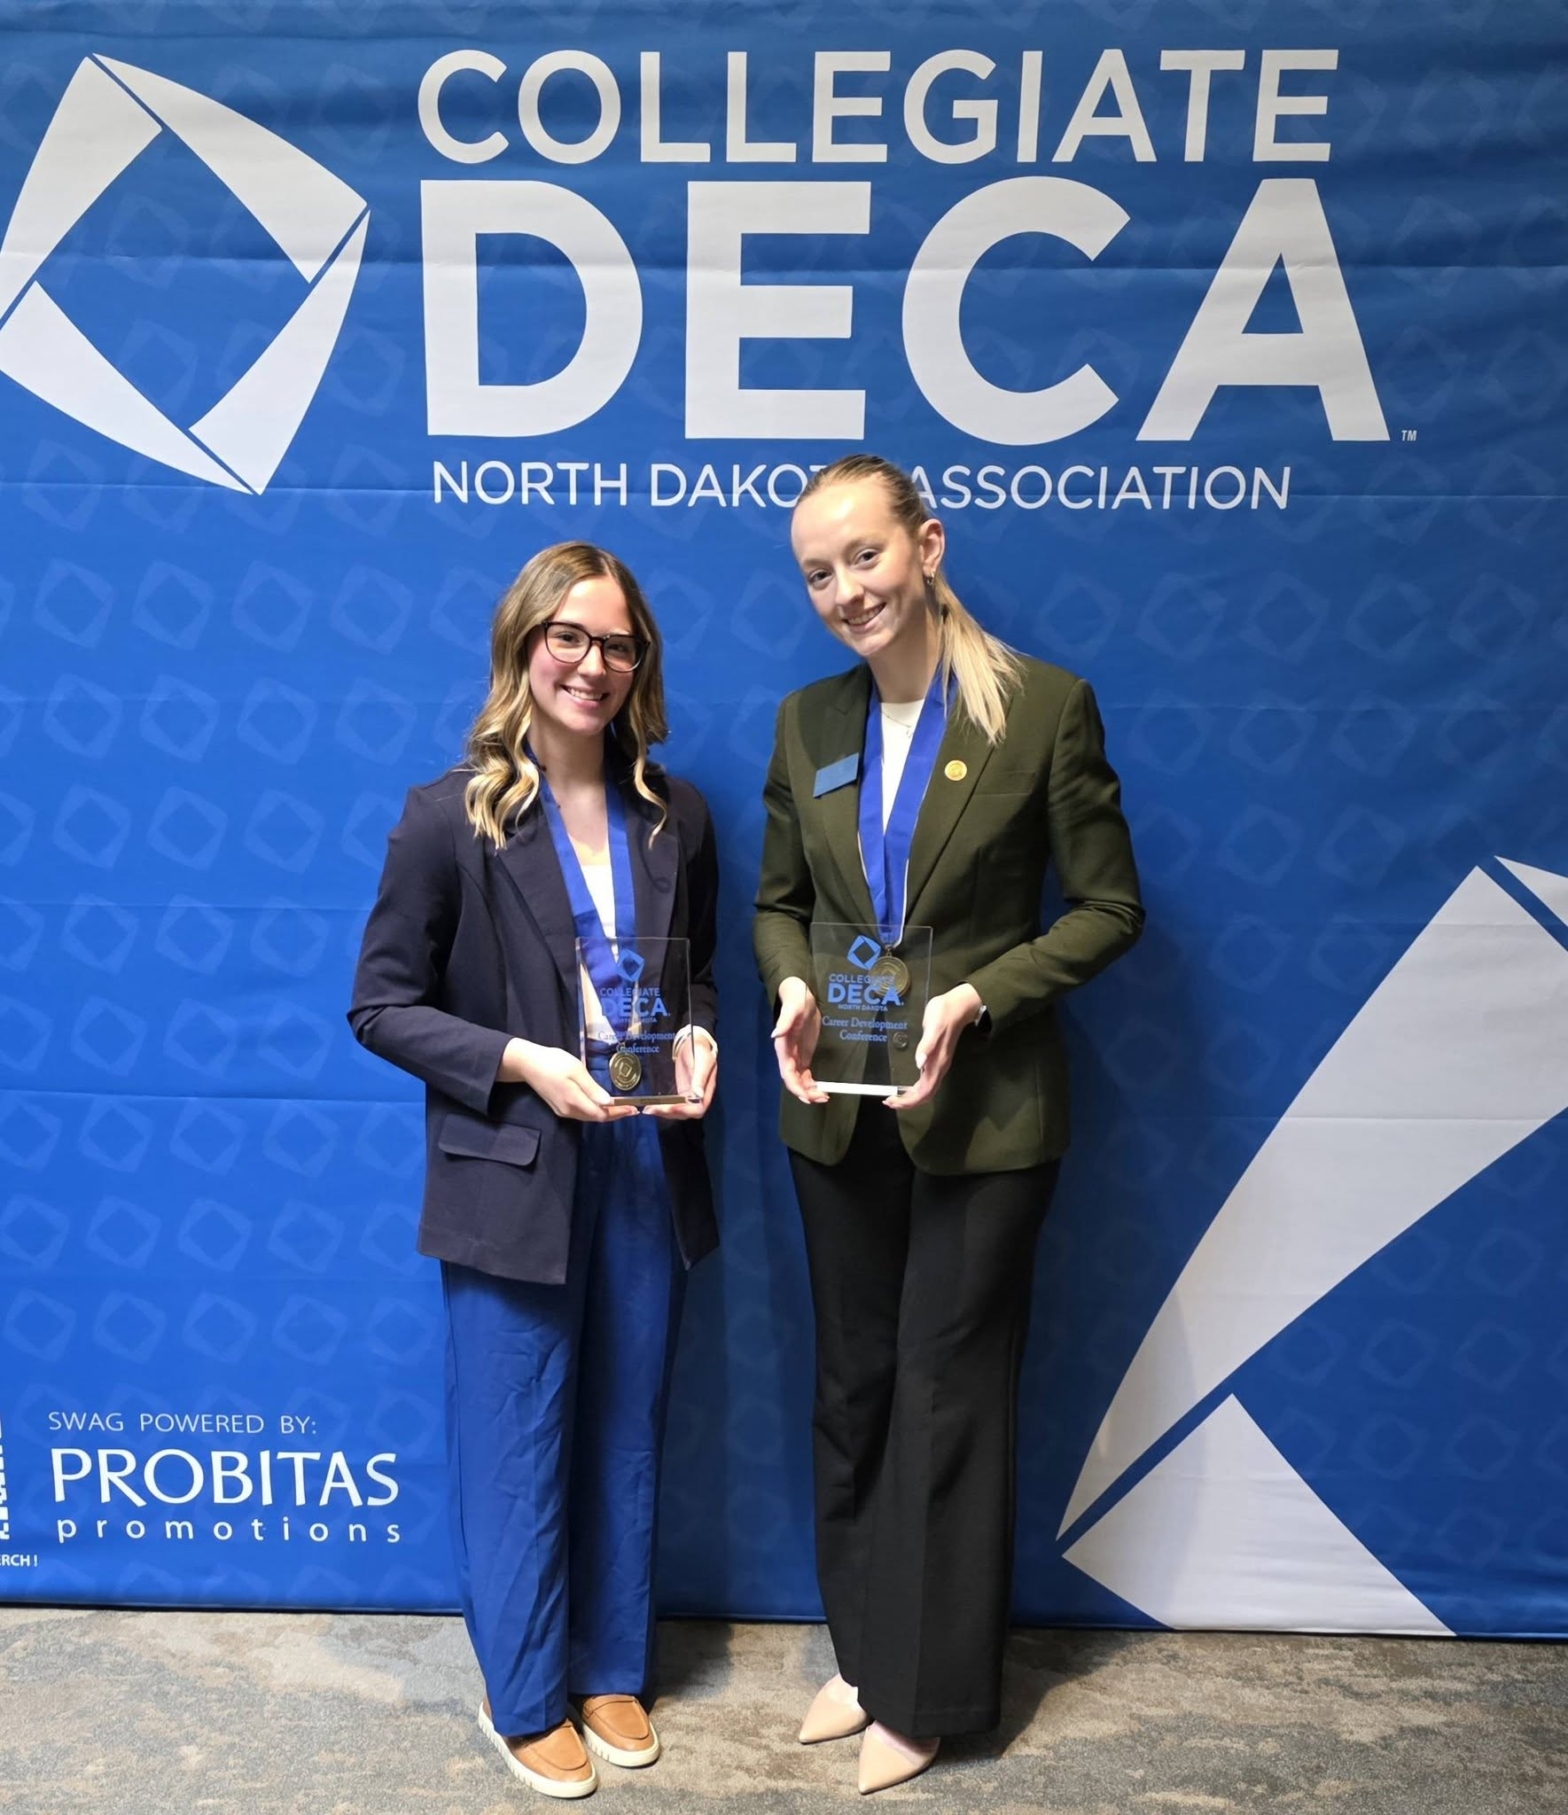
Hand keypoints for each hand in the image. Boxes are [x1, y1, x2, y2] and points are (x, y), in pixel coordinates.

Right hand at [500, 1038, 638, 1121]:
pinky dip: (594, 1111)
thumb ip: (592, 1088)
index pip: (601, 1114)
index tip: (633, 1109)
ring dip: (605, 1114)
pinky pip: (581, 1113)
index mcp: (574, 1101)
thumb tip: (608, 1102)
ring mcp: (563, 1111)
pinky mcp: (559, 1107)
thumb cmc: (554, 1063)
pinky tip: (601, 1104)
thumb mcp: (576, 1071)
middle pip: (596, 1118)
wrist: (528, 1064)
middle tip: (631, 1109)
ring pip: (589, 1117)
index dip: (618, 1113)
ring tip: (621, 1108)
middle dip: (615, 1115)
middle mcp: (569, 1111)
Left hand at [644, 1028, 717, 1119]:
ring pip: (677, 1111)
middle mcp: (698, 1097)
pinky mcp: (681, 1093)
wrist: (694, 1042)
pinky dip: (663, 1107)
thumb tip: (698, 1095)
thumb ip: (700, 1078)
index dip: (685, 1111)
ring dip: (663, 1112)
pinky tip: (651, 1106)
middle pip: (686, 1113)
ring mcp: (689, 1096)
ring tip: (648, 1109)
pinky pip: (673, 1104)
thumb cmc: (700, 1050)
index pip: (698, 1109)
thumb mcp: (702, 1061)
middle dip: (669, 1113)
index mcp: (706, 1090)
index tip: (671, 1107)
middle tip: (652, 1109)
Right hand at [772, 976, 827, 1105]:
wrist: (802, 995)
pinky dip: (812, 1084)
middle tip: (822, 1097)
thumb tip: (774, 1035)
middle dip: (805, 1092)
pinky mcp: (804, 1055)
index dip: (795, 1086)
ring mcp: (796, 1056)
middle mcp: (788, 1055)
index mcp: (783, 1048)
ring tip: (824, 1097)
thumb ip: (784, 1020)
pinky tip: (822, 1089)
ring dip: (810, 1091)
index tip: (807, 1095)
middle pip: (793, 1080)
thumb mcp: (792, 1007)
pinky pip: (806, 1075)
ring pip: (800, 1080)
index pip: (787, 1073)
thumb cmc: (796, 999)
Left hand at [886, 984, 982, 1111]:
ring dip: (910, 1097)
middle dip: (907, 1102)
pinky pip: (926, 1082)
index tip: (892, 1101)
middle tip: (888, 1101)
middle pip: (925, 1095)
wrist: (959, 1006)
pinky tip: (905, 1087)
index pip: (924, 1092)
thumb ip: (926, 1045)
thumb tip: (918, 1064)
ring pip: (926, 1090)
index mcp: (938, 1063)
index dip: (909, 1100)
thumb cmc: (944, 1013)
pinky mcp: (936, 1059)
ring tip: (894, 1097)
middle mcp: (940, 1068)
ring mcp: (939, 1064)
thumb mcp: (933, 1026)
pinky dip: (914, 1089)